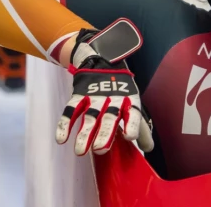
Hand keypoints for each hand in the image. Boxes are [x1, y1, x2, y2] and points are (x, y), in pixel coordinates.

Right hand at [56, 26, 153, 155]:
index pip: (133, 112)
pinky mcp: (79, 94)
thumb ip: (140, 126)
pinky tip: (61, 139)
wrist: (102, 59)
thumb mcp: (132, 102)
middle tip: (100, 150)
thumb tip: (149, 148)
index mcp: (129, 100)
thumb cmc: (121, 89)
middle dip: (105, 133)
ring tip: (80, 151)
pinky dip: (65, 124)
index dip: (132, 124)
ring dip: (85, 133)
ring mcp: (95, 96)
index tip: (130, 137)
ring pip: (90, 116)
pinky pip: (71, 109)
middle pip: (109, 117)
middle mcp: (113, 98)